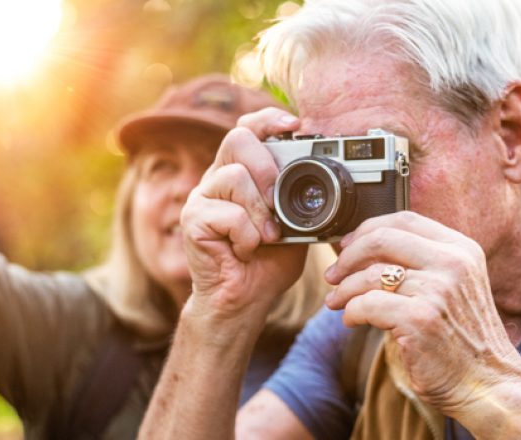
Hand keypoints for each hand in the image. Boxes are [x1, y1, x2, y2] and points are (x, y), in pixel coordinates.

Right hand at [180, 107, 306, 323]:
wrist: (243, 301)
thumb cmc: (266, 264)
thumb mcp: (295, 225)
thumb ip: (300, 200)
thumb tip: (327, 176)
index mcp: (242, 174)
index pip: (248, 129)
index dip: (268, 119)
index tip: (295, 125)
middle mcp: (217, 179)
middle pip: (237, 138)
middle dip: (267, 166)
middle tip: (278, 202)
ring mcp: (201, 198)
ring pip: (234, 176)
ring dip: (260, 211)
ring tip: (266, 237)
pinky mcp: (193, 220)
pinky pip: (228, 214)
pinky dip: (247, 235)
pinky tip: (245, 251)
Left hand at [324, 211, 520, 416]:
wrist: (488, 384)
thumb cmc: (462, 338)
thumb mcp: (454, 286)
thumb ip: (421, 263)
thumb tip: (362, 248)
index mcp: (461, 249)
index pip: (404, 219)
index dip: (367, 229)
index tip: (347, 246)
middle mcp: (453, 264)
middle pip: (381, 239)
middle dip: (347, 257)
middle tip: (333, 274)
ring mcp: (438, 290)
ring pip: (369, 275)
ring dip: (343, 289)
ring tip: (335, 302)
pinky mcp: (420, 319)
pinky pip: (367, 305)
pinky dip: (351, 312)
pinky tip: (351, 320)